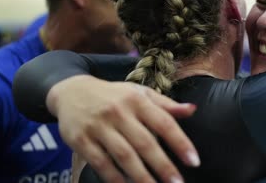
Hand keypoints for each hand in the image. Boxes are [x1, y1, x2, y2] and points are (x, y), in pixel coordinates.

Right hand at [47, 75, 198, 182]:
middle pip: (145, 143)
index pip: (164, 122)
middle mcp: (118, 112)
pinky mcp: (81, 140)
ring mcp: (98, 127)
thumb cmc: (114, 96)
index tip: (194, 161)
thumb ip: (166, 104)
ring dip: (142, 177)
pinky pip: (101, 163)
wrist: (71, 91)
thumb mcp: (140, 93)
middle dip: (163, 166)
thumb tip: (193, 110)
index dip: (180, 142)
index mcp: (137, 100)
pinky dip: (115, 178)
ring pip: (124, 156)